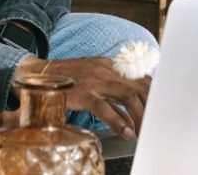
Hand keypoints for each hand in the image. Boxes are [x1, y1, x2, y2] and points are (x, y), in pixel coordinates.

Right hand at [14, 56, 150, 139]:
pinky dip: (119, 122)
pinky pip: (106, 108)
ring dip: (140, 115)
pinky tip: (127, 132)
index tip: (159, 109)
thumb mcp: (91, 79)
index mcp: (108, 65)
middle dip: (151, 106)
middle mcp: (105, 70)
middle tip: (154, 123)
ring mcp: (95, 80)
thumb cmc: (66, 80)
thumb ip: (111, 92)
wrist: (38, 74)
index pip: (139, 77)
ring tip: (144, 131)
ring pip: (128, 96)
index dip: (152, 95)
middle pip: (139, 86)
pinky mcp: (83, 93)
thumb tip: (129, 113)